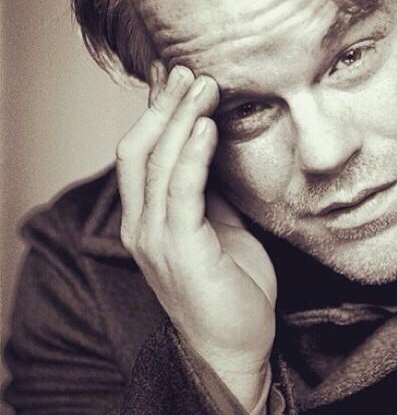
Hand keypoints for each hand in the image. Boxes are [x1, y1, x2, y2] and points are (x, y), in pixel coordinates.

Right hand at [116, 62, 276, 413]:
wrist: (236, 345)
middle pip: (140, 149)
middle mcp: (141, 225)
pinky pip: (183, 193)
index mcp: (147, 218)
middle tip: (189, 69)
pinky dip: (193, 156)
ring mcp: (156, 239)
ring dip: (180, 120)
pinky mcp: (181, 252)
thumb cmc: (231, 285)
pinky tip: (207, 127)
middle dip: (163, 106)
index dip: (155, 111)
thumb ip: (208, 190)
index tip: (173, 75)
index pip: (141, 152)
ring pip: (158, 164)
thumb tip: (215, 145)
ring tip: (202, 84)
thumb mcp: (219, 226)